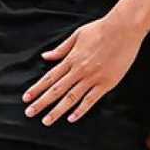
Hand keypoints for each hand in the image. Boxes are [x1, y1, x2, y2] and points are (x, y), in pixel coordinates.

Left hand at [24, 16, 142, 124]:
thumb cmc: (101, 29)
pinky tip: (71, 118)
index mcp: (71, 59)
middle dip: (41, 103)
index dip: (36, 89)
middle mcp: (79, 70)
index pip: (49, 77)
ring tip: (46, 121)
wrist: (124, 29)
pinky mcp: (106, 83)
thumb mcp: (77, 35)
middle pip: (56, 90)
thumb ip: (61, 49)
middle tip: (29, 113)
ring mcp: (92, 78)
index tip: (26, 98)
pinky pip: (91, 99)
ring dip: (57, 110)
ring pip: (71, 97)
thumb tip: (45, 56)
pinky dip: (80, 110)